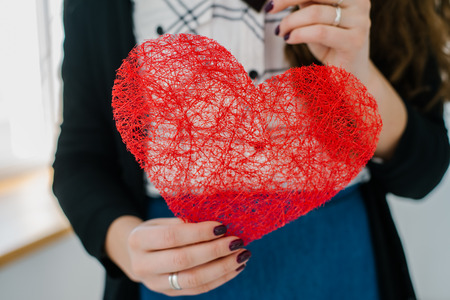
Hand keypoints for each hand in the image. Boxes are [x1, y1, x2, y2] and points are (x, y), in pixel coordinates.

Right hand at [108, 217, 249, 295]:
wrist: (138, 255)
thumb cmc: (156, 232)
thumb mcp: (162, 221)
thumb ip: (184, 222)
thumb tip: (218, 226)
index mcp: (138, 240)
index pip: (171, 237)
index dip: (199, 232)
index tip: (222, 226)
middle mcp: (143, 265)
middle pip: (183, 260)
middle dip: (214, 251)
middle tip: (237, 241)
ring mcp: (156, 283)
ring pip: (193, 279)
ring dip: (222, 267)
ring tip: (242, 255)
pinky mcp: (170, 294)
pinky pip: (199, 289)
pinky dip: (220, 278)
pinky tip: (235, 267)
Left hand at [270, 0, 371, 83]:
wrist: (347, 75)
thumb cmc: (328, 44)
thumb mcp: (315, 18)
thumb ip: (306, 2)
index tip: (272, 1)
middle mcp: (359, 2)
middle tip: (269, 9)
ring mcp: (360, 21)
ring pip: (315, 13)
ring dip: (290, 22)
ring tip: (281, 32)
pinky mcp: (355, 41)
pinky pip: (320, 32)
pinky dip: (299, 34)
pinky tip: (289, 39)